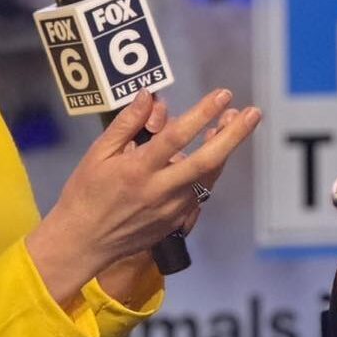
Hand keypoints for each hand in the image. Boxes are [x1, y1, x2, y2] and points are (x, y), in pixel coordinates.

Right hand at [27, 89, 261, 299]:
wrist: (83, 243)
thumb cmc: (85, 194)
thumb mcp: (98, 153)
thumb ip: (126, 124)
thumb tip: (149, 95)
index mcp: (137, 170)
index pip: (177, 137)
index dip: (202, 113)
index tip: (223, 94)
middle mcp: (159, 191)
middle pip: (207, 160)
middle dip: (234, 134)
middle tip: (253, 112)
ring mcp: (171, 210)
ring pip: (209, 177)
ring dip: (225, 149)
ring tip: (234, 122)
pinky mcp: (175, 222)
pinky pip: (200, 192)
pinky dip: (210, 170)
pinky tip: (214, 152)